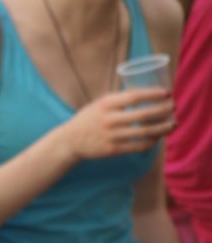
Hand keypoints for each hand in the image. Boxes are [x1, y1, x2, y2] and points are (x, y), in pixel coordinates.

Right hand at [57, 88, 174, 160]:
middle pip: (144, 114)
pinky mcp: (112, 150)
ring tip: (174, 123)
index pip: (135, 96)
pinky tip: (158, 138)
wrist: (69, 141)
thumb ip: (118, 100)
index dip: (153, 94)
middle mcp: (109, 120)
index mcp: (106, 104)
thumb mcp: (99, 104)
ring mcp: (111, 136)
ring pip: (145, 132)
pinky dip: (152, 142)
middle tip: (174, 106)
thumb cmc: (88, 119)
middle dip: (164, 110)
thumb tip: (145, 94)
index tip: (167, 93)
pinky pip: (138, 146)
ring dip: (163, 128)